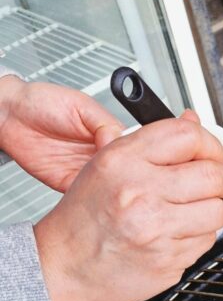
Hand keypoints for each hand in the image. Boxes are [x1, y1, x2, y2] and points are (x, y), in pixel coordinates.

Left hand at [0, 76, 123, 190]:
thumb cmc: (43, 103)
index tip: (130, 159)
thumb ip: (105, 123)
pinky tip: (94, 189)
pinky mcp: (69, 183)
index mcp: (107, 133)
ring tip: (108, 181)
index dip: (133, 157)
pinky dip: (92, 196)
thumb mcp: (82, 105)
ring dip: (110, 188)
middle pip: (124, 172)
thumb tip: (120, 140)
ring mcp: (85, 170)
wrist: (11, 115)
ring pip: (108, 187)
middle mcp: (98, 154)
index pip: (132, 150)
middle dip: (125, 176)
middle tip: (119, 173)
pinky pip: (87, 196)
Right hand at [33, 115, 222, 300]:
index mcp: (123, 161)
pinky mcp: (167, 261)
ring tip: (193, 213)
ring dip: (214, 212)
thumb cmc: (84, 218)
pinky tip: (175, 235)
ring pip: (216, 213)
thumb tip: (193, 122)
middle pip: (213, 175)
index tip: (220, 155)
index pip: (188, 136)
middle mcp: (140, 193)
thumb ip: (154, 143)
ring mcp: (155, 230)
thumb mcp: (107, 165)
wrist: (64, 266)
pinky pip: (205, 244)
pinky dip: (199, 238)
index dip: (213, 144)